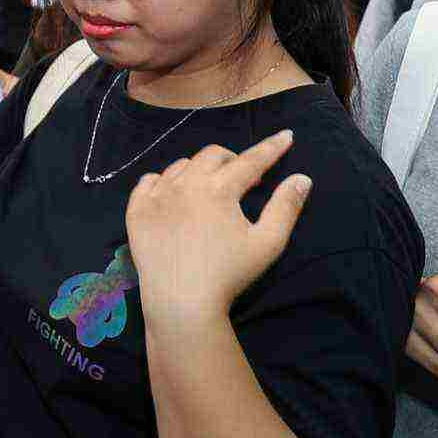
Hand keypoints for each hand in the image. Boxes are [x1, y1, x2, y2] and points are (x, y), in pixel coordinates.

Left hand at [126, 129, 309, 324]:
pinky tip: (174, 193)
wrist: (180, 301)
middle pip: (212, 156)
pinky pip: (148, 182)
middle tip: (245, 179)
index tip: (286, 136)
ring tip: (210, 189)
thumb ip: (286, 207)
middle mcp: (184, 185)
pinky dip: (164, 181)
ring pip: (180, 166)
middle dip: (233, 160)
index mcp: (218, 189)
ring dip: (199, 170)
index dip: (271, 148)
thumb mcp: (268, 242)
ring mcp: (156, 197)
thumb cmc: (229, 274)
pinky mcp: (136, 212)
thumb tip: (302, 178)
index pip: (250, 160)